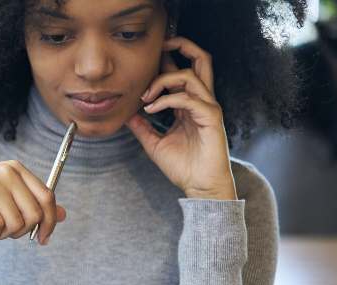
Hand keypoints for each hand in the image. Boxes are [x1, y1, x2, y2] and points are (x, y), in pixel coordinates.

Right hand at [0, 160, 66, 244]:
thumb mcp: (4, 195)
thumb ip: (31, 202)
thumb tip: (64, 215)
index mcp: (16, 168)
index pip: (47, 197)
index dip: (50, 222)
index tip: (43, 239)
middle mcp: (5, 172)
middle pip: (34, 214)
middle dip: (22, 232)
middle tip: (5, 232)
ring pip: (15, 224)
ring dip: (3, 235)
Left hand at [126, 37, 237, 200]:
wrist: (200, 187)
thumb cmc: (183, 166)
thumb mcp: (154, 143)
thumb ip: (141, 127)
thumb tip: (124, 115)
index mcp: (189, 104)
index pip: (180, 71)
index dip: (163, 62)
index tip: (140, 69)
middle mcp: (201, 101)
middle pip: (200, 59)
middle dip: (181, 46)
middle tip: (157, 47)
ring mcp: (208, 108)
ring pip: (190, 75)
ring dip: (162, 80)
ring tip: (145, 97)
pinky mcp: (211, 118)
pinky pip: (188, 99)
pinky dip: (166, 100)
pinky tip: (151, 109)